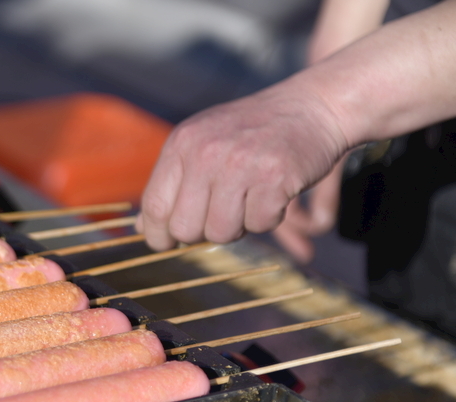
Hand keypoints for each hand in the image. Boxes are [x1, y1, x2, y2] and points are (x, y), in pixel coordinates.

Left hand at [136, 78, 348, 251]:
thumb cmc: (253, 133)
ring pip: (221, 232)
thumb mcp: (203, 143)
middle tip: (223, 213)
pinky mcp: (274, 177)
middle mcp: (205, 152)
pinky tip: (274, 192)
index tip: (167, 242)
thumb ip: (172, 183)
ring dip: (239, 225)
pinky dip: (269, 218)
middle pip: (185, 228)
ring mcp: (239, 164)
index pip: (154, 205)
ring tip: (250, 198)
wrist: (313, 106)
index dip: (159, 234)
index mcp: (182, 144)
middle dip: (203, 231)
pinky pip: (259, 225)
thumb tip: (143, 228)